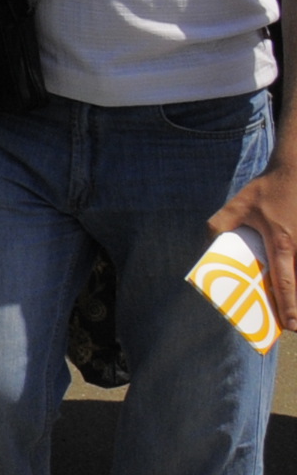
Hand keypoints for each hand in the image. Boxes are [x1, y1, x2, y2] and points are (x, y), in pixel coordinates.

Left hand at [209, 160, 296, 326]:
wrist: (295, 171)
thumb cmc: (267, 190)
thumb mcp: (238, 204)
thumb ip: (220, 224)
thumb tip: (210, 243)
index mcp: (282, 243)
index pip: (286, 282)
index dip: (288, 306)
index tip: (291, 326)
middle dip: (296, 307)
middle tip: (293, 326)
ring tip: (294, 312)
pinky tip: (294, 282)